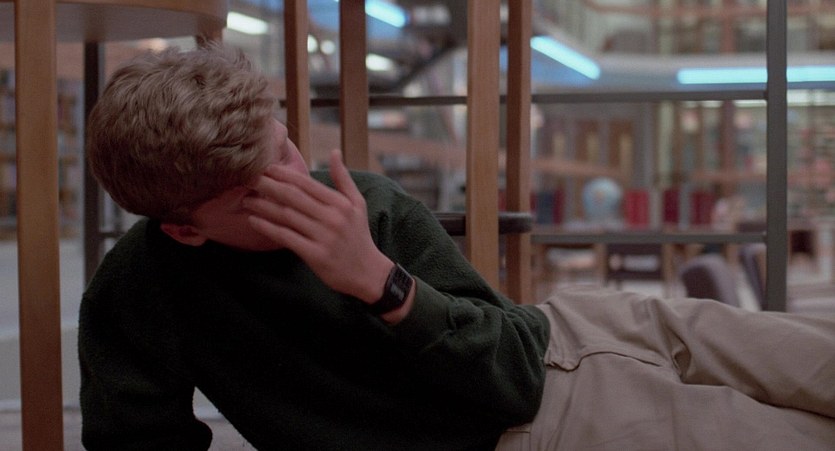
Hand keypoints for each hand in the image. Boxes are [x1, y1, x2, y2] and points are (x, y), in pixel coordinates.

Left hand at [244, 150, 392, 303]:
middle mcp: (332, 218)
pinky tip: (253, 221)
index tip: (266, 168)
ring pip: (287, 216)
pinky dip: (268, 228)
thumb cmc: (359, 236)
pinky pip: (286, 237)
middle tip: (248, 179)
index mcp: (340, 203)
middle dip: (268, 186)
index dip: (284, 174)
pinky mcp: (315, 255)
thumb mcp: (358, 204)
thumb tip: (334, 152)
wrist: (368, 273)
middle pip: (293, 197)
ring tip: (246, 200)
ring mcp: (323, 236)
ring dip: (263, 206)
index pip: (307, 184)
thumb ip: (343, 179)